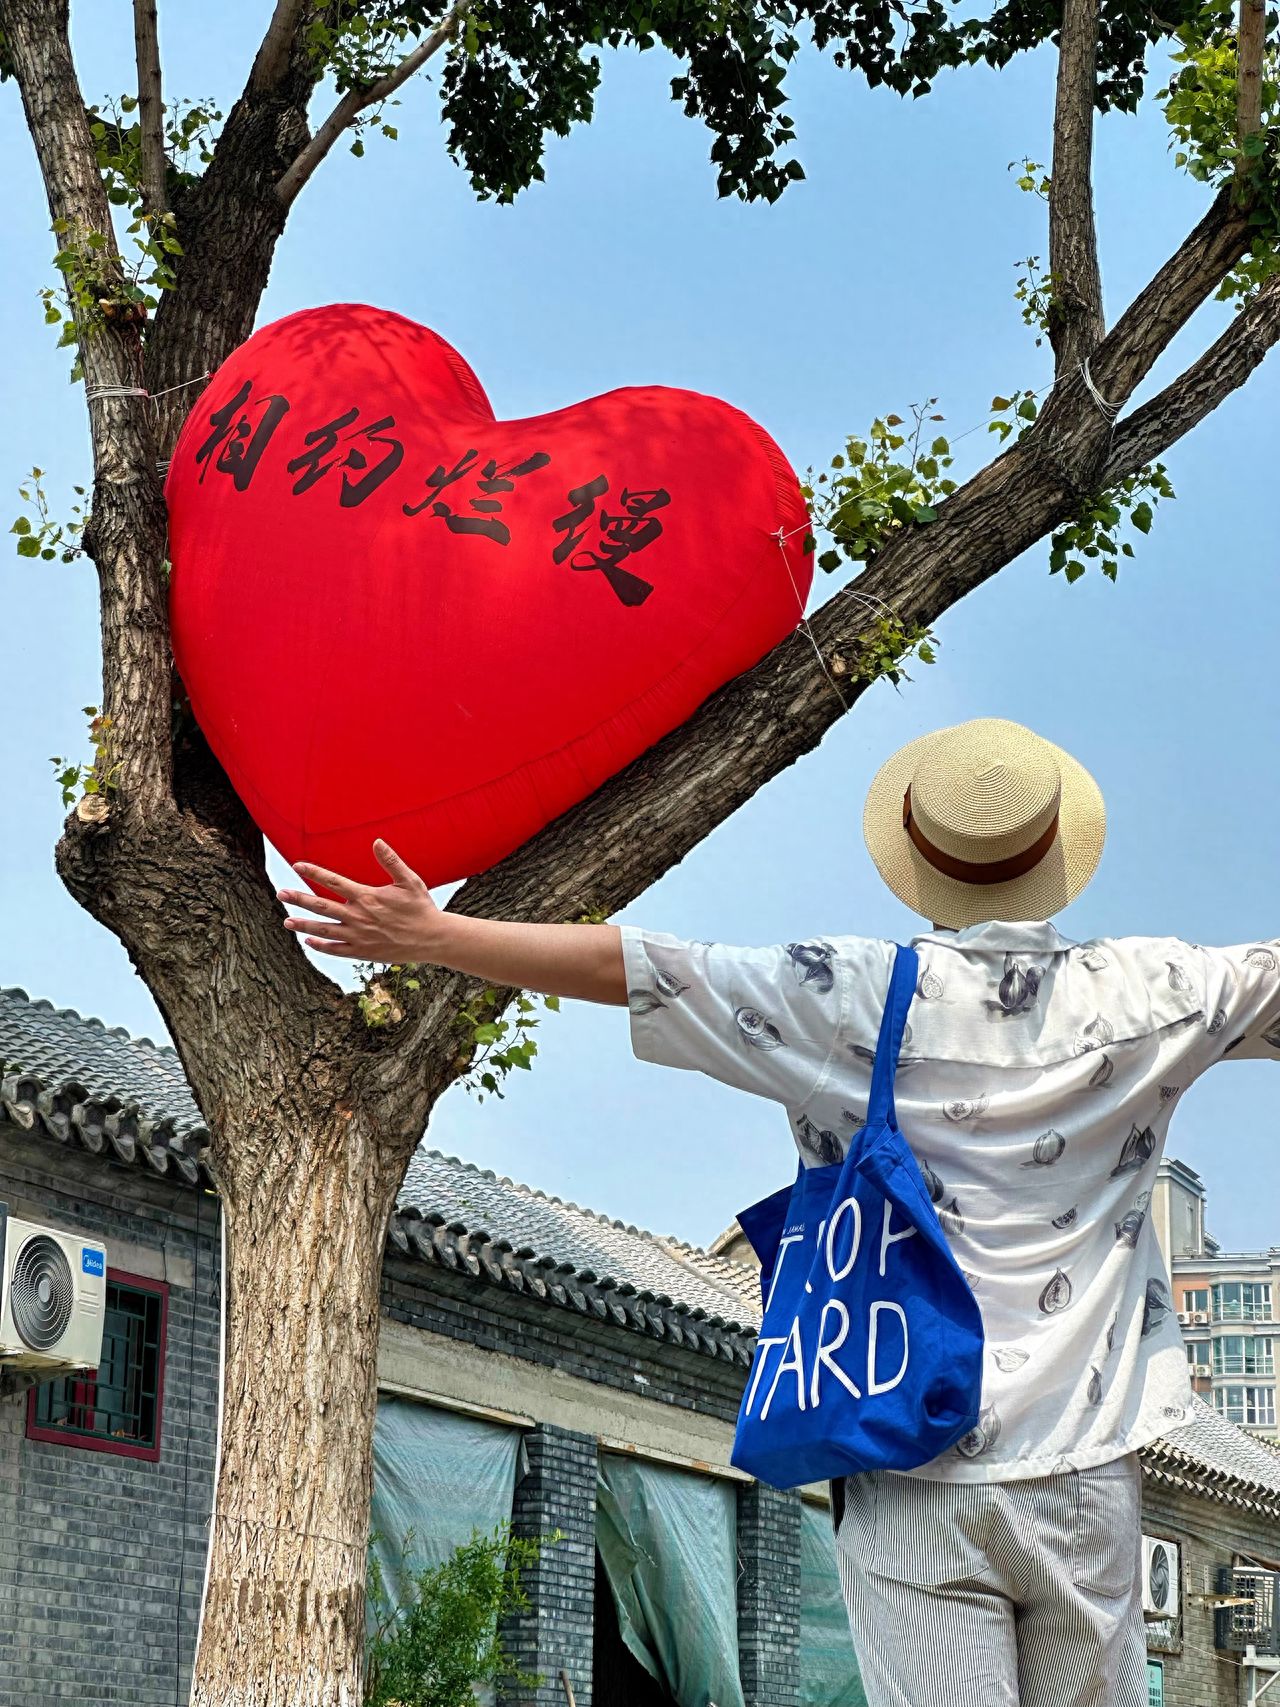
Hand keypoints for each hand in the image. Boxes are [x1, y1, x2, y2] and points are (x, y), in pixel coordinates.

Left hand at [277, 840, 445, 962]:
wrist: (432, 939)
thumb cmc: (421, 907)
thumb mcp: (409, 881)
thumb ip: (391, 861)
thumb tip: (377, 841)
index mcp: (367, 896)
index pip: (333, 881)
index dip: (314, 872)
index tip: (297, 865)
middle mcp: (358, 916)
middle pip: (322, 906)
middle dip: (299, 899)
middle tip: (281, 894)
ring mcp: (358, 936)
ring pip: (324, 929)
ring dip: (304, 925)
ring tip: (286, 921)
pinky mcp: (362, 952)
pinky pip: (336, 949)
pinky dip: (321, 946)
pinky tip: (309, 942)